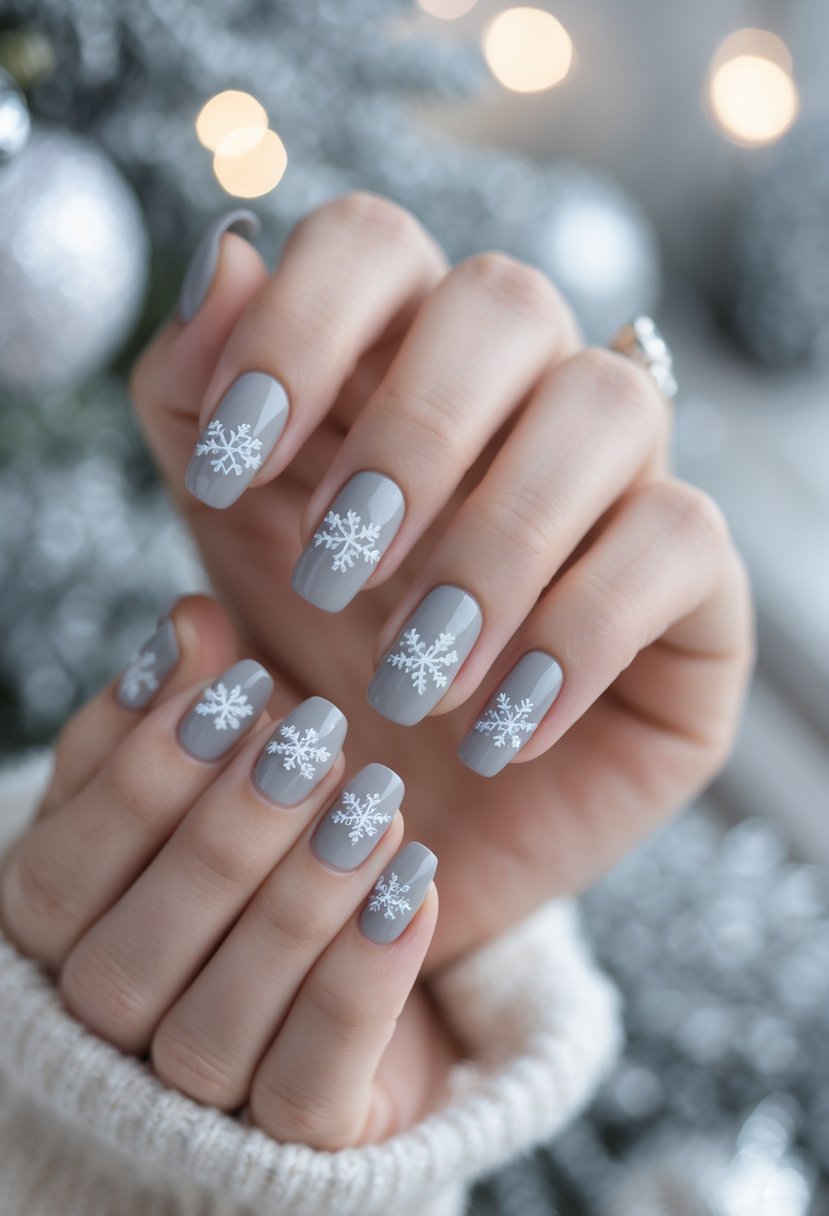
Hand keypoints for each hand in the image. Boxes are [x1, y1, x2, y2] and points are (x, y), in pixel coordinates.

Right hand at [0, 597, 453, 1145]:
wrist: (337, 972)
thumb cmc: (248, 847)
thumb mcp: (207, 768)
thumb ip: (183, 706)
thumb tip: (192, 622)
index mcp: (62, 937)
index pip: (55, 879)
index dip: (138, 784)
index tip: (235, 688)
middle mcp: (108, 1030)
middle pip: (125, 962)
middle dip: (224, 840)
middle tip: (317, 737)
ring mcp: (196, 1102)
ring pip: (211, 1031)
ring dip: (297, 906)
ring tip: (377, 804)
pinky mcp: (296, 1141)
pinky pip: (309, 1090)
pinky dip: (361, 985)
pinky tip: (417, 887)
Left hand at [133, 193, 753, 967]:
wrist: (388, 826)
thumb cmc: (308, 661)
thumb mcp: (226, 532)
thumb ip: (194, 397)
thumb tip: (222, 260)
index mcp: (400, 356)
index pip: (374, 243)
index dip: (299, 327)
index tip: (230, 469)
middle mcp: (524, 393)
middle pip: (507, 299)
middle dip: (409, 435)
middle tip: (332, 575)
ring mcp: (624, 476)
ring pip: (610, 406)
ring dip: (494, 541)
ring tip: (412, 677)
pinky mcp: (697, 582)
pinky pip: (681, 540)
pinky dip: (578, 632)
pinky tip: (496, 729)